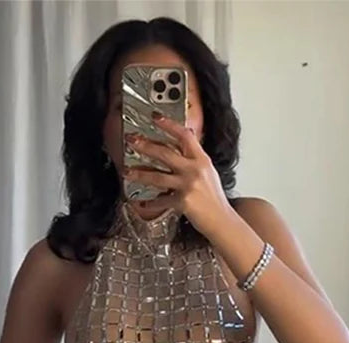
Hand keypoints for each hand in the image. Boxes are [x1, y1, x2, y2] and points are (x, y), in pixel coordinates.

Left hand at [124, 113, 232, 238]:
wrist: (221, 220)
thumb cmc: (214, 198)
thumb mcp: (208, 172)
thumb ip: (194, 159)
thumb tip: (184, 141)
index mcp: (201, 160)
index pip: (184, 135)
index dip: (169, 124)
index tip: (155, 117)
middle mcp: (194, 170)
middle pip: (165, 153)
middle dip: (145, 145)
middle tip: (131, 140)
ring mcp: (188, 186)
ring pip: (157, 177)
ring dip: (139, 174)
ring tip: (126, 171)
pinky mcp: (183, 202)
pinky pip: (161, 200)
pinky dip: (150, 203)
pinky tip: (140, 203)